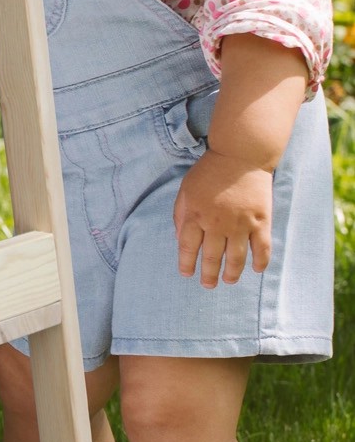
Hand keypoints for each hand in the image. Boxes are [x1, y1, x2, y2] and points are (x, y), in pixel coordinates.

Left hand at [173, 147, 273, 288]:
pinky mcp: (260, 221)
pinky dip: (260, 261)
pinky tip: (256, 270)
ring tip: (228, 281)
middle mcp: (216, 224)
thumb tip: (180, 240)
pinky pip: (261, 248)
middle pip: (211, 257)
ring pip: (236, 258)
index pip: (187, 247)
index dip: (186, 263)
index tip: (187, 273)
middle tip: (208, 285)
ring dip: (232, 273)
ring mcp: (240, 224)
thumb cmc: (208, 172)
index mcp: (194, 215)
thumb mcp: (185, 191)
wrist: (240, 156)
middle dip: (209, 275)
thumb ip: (181, 215)